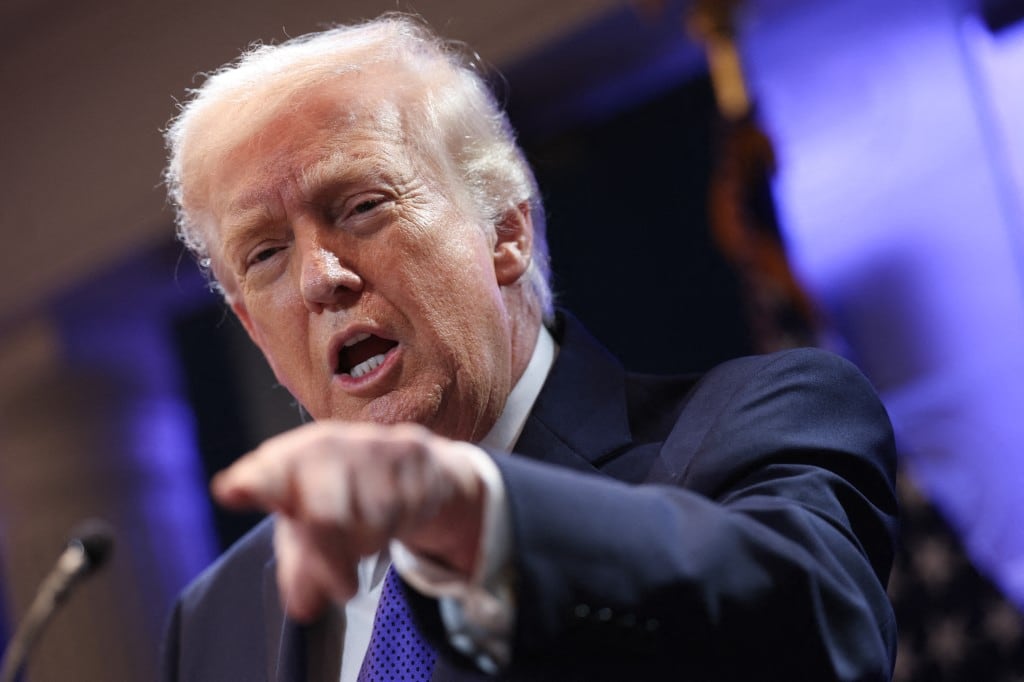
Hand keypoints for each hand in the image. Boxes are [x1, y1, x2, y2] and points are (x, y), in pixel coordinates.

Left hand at [211, 421, 486, 620]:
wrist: (418, 468)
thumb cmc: (347, 497)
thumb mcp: (312, 528)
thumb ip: (299, 567)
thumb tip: (304, 607)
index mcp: (295, 457)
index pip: (269, 470)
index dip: (253, 482)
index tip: (231, 492)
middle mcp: (332, 444)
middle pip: (325, 516)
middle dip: (329, 562)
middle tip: (340, 591)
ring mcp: (375, 446)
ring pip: (369, 521)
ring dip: (365, 547)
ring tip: (363, 543)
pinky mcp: (415, 455)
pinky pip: (403, 513)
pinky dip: (395, 531)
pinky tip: (392, 522)